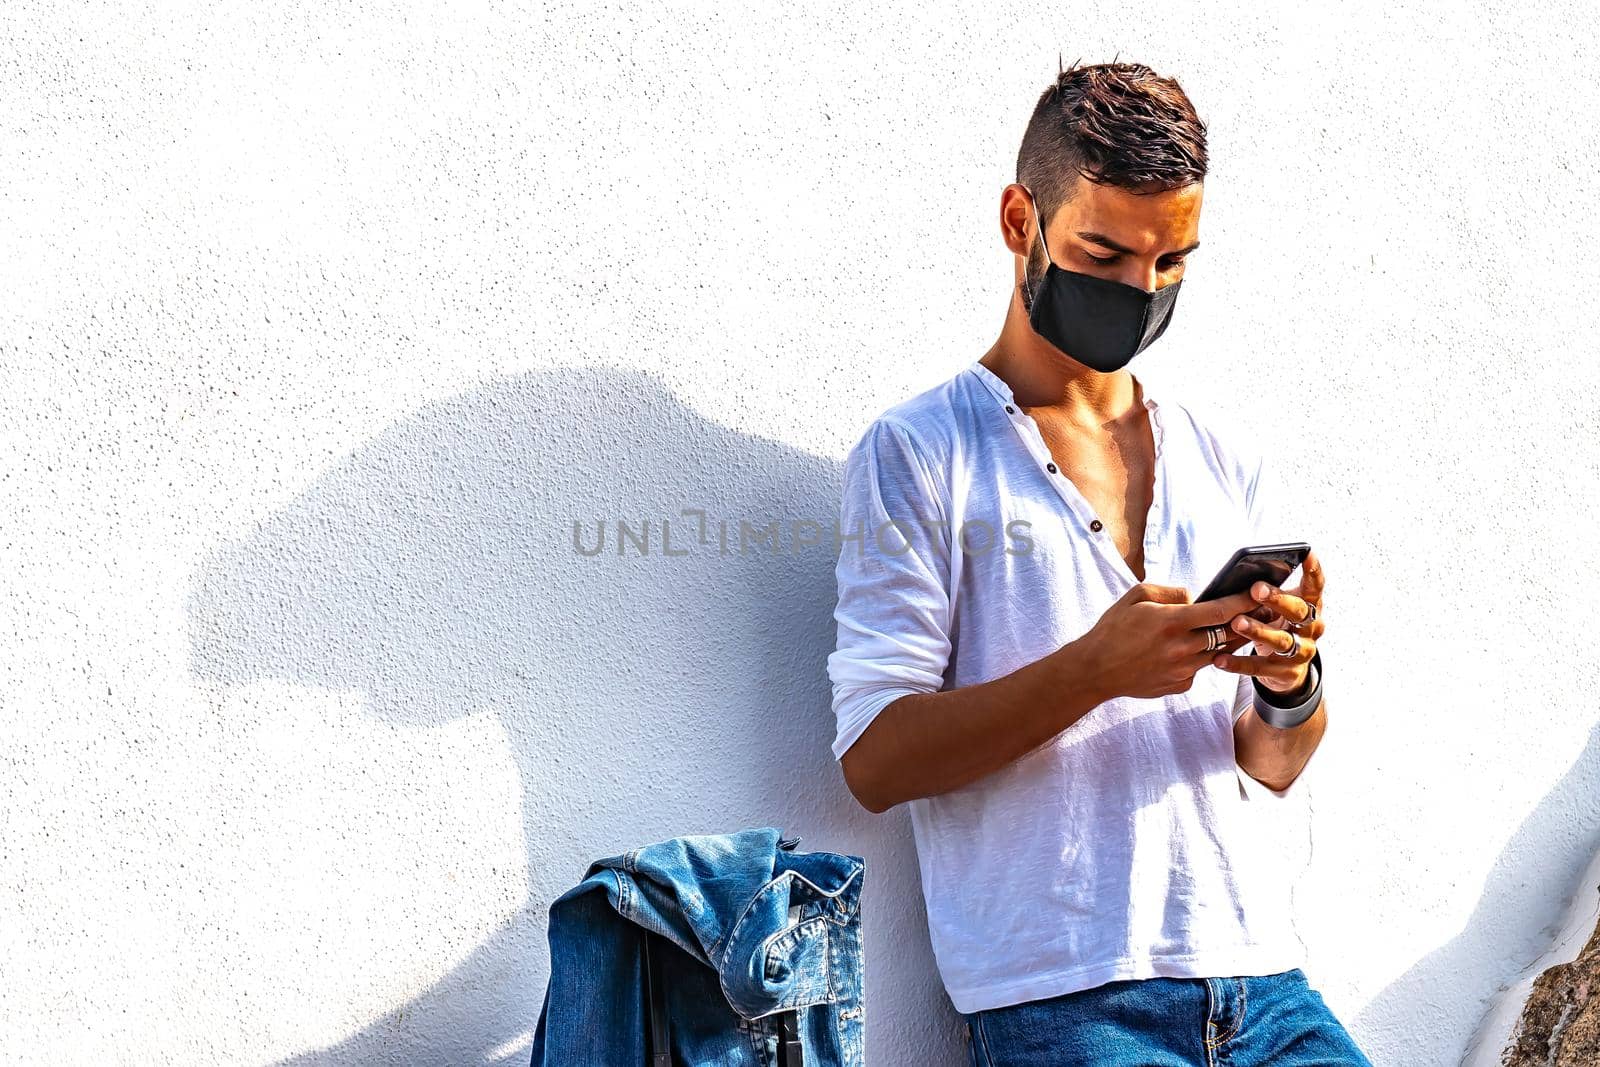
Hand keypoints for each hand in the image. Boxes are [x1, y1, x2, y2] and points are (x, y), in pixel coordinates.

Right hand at [1076, 581, 1266, 701]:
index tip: (1257, 593)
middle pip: (1228, 633)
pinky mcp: (1180, 685)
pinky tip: (1193, 650)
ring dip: (1229, 640)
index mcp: (1172, 622)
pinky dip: (1202, 657)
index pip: (1220, 611)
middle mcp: (1182, 648)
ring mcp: (1183, 670)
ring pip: (1219, 652)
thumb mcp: (1135, 597)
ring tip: (1238, 627)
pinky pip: (1200, 668)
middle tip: (1260, 610)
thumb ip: (1170, 592)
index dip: (1243, 601)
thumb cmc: (1113, 629)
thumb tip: (1195, 596)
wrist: (1096, 670)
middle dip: (1247, 620)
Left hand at [1211, 549, 1326, 693]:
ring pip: (1281, 641)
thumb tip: (1239, 577)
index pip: (1315, 587)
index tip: (1306, 553)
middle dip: (1278, 599)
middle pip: (1298, 612)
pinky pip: (1260, 667)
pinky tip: (1219, 659)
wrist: (1287, 671)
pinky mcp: (1285, 673)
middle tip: (1256, 589)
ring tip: (1237, 622)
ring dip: (1258, 631)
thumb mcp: (1277, 610)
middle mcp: (1311, 629)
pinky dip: (1238, 663)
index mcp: (1310, 608)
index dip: (1313, 570)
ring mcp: (1301, 652)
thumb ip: (1266, 596)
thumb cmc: (1277, 626)